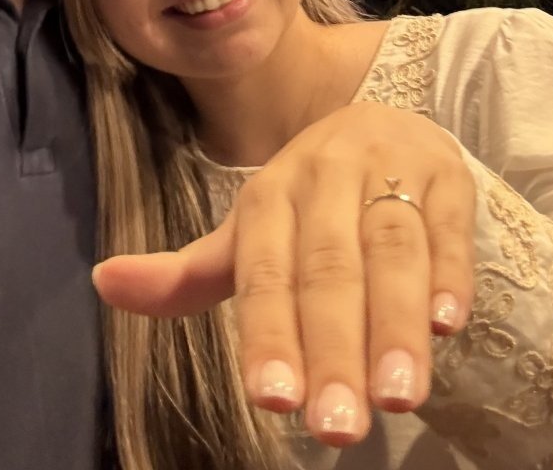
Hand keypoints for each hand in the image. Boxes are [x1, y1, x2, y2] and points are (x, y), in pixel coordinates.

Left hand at [92, 102, 475, 445]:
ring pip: (390, 246)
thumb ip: (188, 273)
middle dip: (331, 347)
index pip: (264, 269)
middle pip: (328, 265)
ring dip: (393, 321)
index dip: (267, 333)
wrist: (384, 124)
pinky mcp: (446, 175)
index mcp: (269, 194)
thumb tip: (103, 281)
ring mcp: (388, 169)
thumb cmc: (309, 202)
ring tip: (397, 393)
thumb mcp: (249, 234)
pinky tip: (447, 323)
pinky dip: (448, 272)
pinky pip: (447, 223)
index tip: (271, 400)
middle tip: (336, 427)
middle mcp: (324, 176)